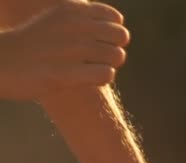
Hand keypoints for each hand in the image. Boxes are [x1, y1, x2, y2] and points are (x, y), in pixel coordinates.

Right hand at [0, 0, 129, 100]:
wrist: (2, 61)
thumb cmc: (35, 43)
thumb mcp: (58, 18)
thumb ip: (83, 17)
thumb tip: (115, 23)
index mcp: (74, 9)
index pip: (116, 20)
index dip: (112, 34)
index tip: (99, 42)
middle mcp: (76, 26)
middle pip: (122, 37)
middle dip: (114, 48)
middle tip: (99, 58)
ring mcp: (72, 49)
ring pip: (117, 56)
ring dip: (108, 65)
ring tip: (92, 69)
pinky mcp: (67, 73)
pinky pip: (106, 74)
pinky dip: (101, 78)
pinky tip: (88, 78)